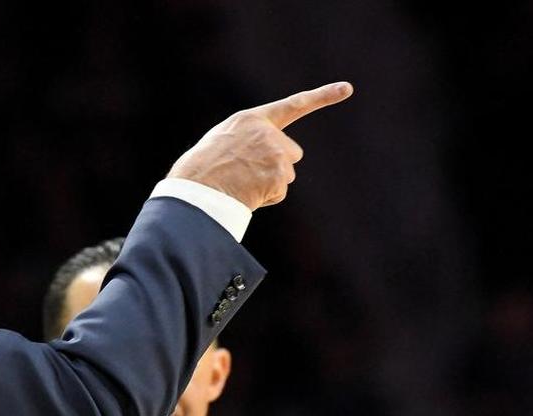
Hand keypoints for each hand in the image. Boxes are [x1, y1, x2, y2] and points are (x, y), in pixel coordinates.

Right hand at [167, 82, 353, 210]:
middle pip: (291, 153)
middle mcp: (267, 132)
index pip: (292, 105)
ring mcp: (275, 153)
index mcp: (250, 120)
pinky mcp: (279, 175)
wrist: (196, 189)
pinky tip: (245, 194)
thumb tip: (261, 160)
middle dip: (277, 166)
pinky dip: (265, 198)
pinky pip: (279, 192)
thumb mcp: (220, 143)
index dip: (322, 96)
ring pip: (285, 175)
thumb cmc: (199, 171)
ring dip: (268, 184)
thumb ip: (247, 141)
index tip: (347, 88)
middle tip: (245, 175)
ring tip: (240, 184)